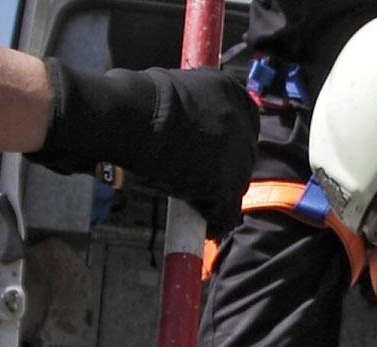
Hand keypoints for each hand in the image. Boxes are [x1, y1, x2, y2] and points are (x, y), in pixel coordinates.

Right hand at [28, 60, 257, 234]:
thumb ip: (194, 105)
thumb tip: (184, 120)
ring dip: (217, 196)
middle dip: (223, 171)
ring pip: (235, 186)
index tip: (209, 156)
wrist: (133, 117)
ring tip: (198, 206)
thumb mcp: (180, 89)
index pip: (242, 126)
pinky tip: (206, 227)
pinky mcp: (225, 185)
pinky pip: (226, 212)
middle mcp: (243, 125)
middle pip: (241, 158)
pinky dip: (216, 221)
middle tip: (200, 183)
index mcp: (233, 95)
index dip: (225, 144)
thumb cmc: (140, 100)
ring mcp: (237, 157)